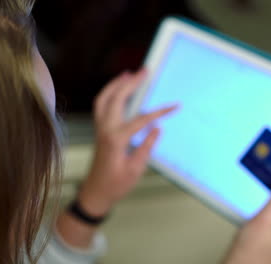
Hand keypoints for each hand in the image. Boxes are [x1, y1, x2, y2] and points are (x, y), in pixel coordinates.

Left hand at [78, 69, 176, 215]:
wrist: (96, 192)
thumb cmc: (116, 184)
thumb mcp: (136, 169)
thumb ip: (146, 147)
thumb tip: (157, 128)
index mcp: (116, 139)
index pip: (140, 119)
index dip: (159, 112)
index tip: (174, 106)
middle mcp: (105, 129)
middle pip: (117, 99)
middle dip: (131, 83)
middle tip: (144, 71)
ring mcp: (100, 129)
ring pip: (104, 99)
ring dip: (115, 85)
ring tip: (128, 74)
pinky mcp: (99, 130)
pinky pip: (101, 106)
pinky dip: (108, 94)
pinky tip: (118, 90)